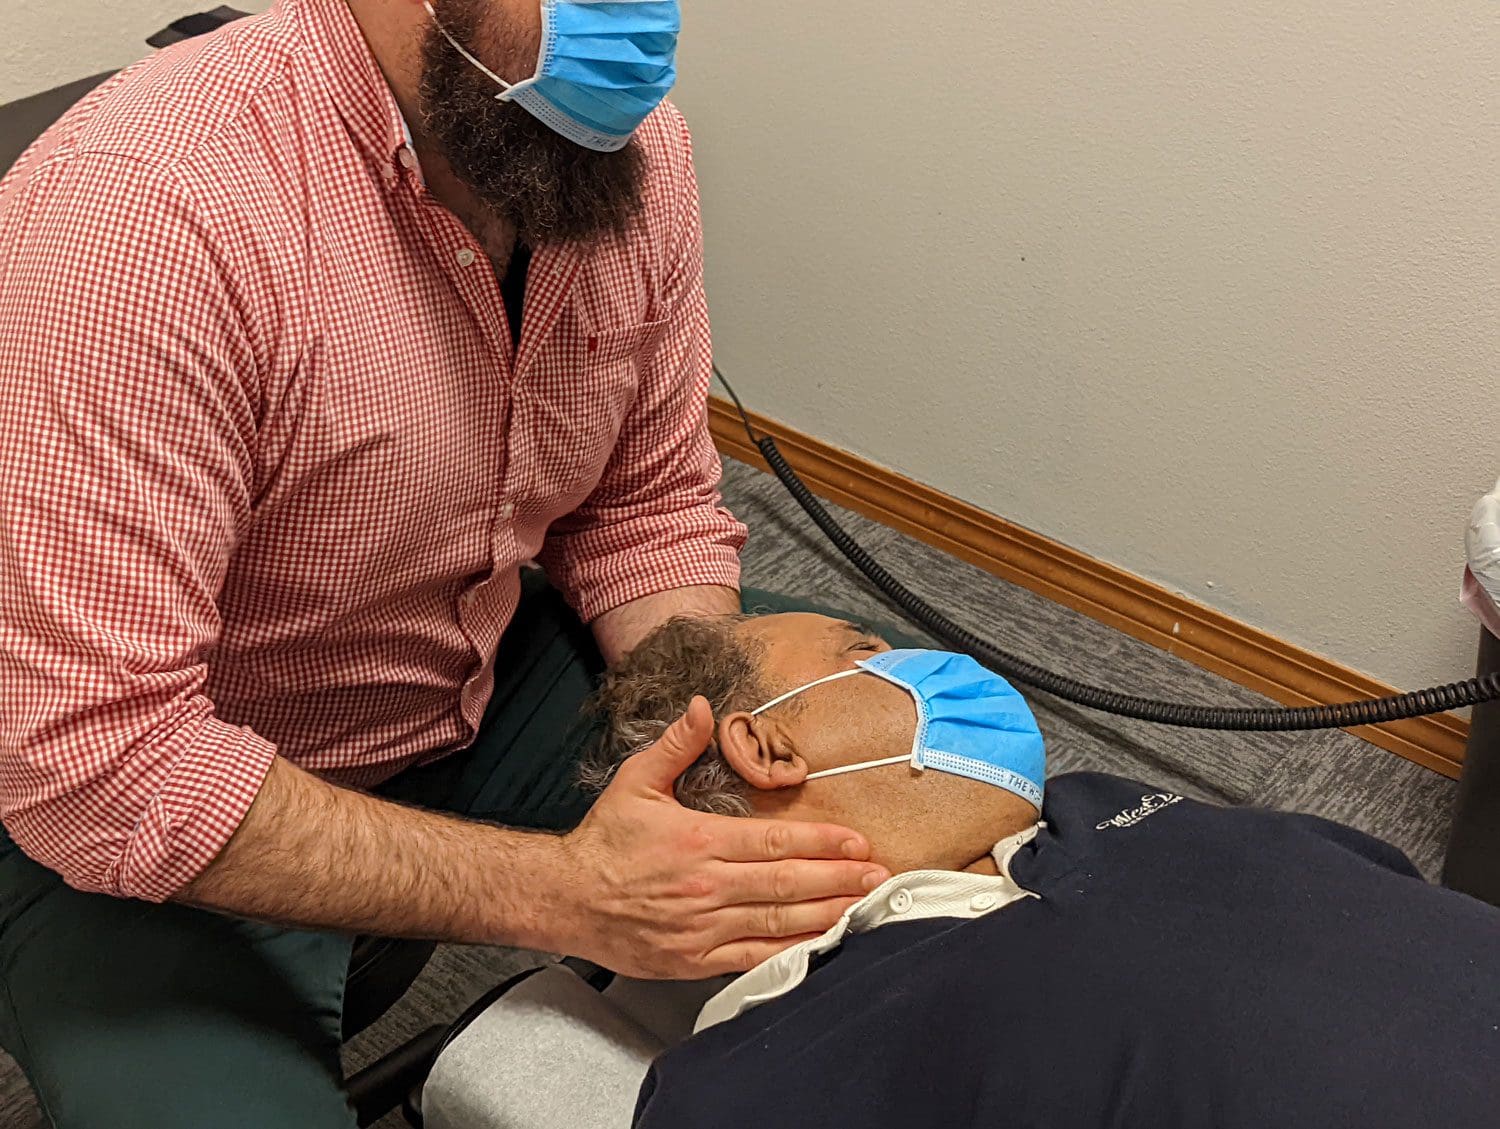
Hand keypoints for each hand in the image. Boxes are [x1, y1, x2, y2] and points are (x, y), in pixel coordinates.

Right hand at [554, 696, 888, 978]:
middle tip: (880, 876)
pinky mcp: (694, 959)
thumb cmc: (603, 840)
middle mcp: (706, 886)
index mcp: (697, 840)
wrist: (564, 897)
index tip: (857, 841)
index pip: (774, 841)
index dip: (821, 842)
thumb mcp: (636, 781)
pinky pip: (751, 957)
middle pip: (786, 883)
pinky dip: (789, 952)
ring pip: (776, 922)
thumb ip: (677, 745)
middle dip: (839, 879)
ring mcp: (702, 927)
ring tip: (863, 907)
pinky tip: (818, 944)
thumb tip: (703, 707)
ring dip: (825, 914)